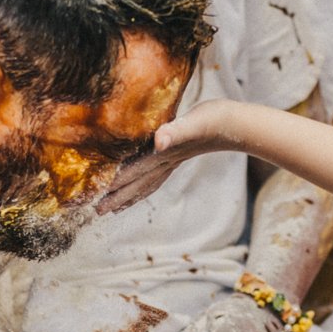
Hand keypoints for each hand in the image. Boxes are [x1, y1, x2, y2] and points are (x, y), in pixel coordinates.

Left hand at [96, 99, 236, 214]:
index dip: (115, 184)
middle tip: (97, 211)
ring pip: (146, 185)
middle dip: (118, 198)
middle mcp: (167, 162)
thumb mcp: (193, 122)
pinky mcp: (178, 155)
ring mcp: (173, 161)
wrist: (236, 123)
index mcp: (165, 155)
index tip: (96, 197)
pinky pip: (156, 176)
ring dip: (129, 197)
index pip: (135, 172)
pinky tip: (140, 186)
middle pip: (138, 185)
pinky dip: (144, 186)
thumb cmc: (215, 119)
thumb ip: (176, 132)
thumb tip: (159, 141)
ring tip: (114, 208)